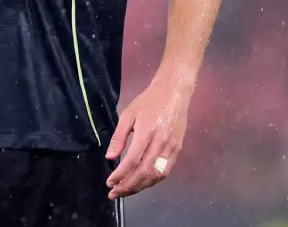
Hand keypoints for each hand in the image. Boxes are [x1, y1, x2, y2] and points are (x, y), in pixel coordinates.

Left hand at [104, 77, 191, 199]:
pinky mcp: (178, 150)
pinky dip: (153, 181)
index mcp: (147, 132)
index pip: (132, 161)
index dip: (120, 175)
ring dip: (140, 187)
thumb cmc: (148, 102)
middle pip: (144, 172)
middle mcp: (161, 143)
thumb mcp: (128, 114)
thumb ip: (119, 136)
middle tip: (114, 193)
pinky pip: (165, 171)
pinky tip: (141, 183)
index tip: (109, 182)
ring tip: (125, 192)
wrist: (173, 93)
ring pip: (156, 175)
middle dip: (128, 186)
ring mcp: (172, 148)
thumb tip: (110, 156)